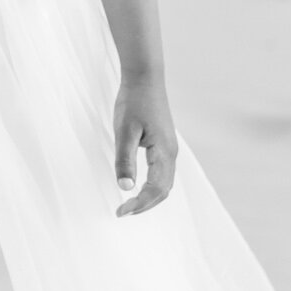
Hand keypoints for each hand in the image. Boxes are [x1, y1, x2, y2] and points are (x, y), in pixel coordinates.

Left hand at [113, 74, 177, 215]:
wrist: (145, 78)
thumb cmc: (134, 102)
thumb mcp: (124, 131)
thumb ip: (124, 160)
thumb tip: (124, 188)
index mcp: (163, 152)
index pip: (155, 190)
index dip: (138, 205)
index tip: (120, 212)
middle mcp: (171, 153)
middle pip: (164, 191)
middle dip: (145, 205)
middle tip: (123, 212)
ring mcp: (169, 149)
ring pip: (165, 183)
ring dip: (149, 198)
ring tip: (129, 205)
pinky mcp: (164, 144)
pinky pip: (163, 173)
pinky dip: (152, 186)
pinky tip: (138, 186)